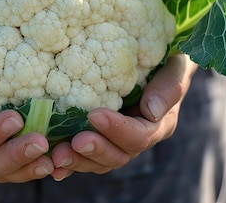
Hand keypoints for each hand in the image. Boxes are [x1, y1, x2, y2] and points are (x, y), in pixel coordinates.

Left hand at [50, 54, 197, 180]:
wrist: (154, 59)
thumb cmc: (166, 59)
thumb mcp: (175, 68)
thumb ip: (169, 88)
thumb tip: (150, 111)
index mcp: (158, 124)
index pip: (139, 136)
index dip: (117, 130)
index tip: (95, 115)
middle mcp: (137, 138)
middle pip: (117, 156)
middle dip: (94, 150)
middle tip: (73, 143)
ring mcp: (116, 141)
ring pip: (99, 162)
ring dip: (77, 161)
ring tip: (56, 156)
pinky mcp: (98, 137)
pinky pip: (84, 157)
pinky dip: (69, 163)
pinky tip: (50, 165)